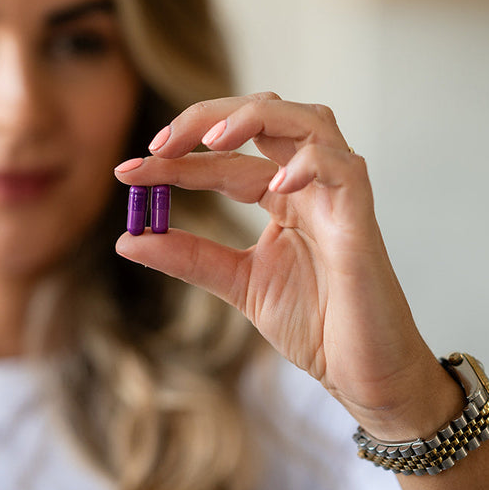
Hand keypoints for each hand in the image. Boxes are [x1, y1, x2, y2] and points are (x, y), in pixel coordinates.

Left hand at [114, 92, 461, 438]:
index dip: (174, 160)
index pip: (223, 159)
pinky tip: (273, 186)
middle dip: (208, 118)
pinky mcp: (362, 218)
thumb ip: (188, 257)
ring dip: (256, 118)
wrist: (363, 375)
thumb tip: (127, 239)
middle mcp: (310, 184)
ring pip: (308, 120)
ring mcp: (339, 195)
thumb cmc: (317, 326)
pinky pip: (343, 168)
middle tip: (159, 144)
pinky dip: (308, 165)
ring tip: (212, 140)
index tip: (125, 173)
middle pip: (265, 114)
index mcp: (281, 195)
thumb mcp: (237, 284)